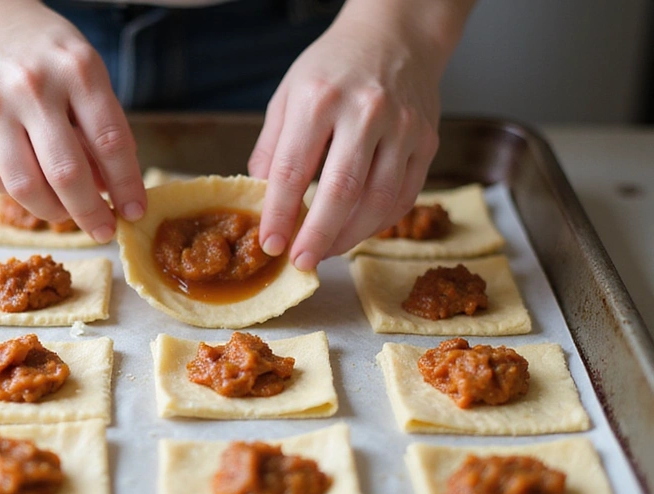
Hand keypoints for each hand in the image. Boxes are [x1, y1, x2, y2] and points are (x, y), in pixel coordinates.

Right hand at [0, 0, 145, 242]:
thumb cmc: (40, 49)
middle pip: (68, 174)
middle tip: (103, 230)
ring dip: (53, 212)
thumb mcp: (82, 68)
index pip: (111, 142)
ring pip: (27, 187)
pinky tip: (31, 188)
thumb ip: (98, 123)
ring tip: (67, 215)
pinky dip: (17, 195)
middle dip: (91, 213)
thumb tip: (109, 187)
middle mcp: (33, 87)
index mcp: (77, 69)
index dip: (127, 186)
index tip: (135, 212)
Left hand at [248, 0, 472, 269]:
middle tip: (301, 262)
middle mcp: (365, 112)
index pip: (292, 170)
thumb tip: (261, 201)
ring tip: (326, 252)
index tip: (270, 244)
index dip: (279, 214)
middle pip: (340, 191)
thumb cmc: (333, 68)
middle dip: (317, 236)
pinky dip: (379, 223)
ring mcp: (402, 128)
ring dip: (349, 237)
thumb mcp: (287, 96)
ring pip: (378, 201)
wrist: (395, 36)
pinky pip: (404, 197)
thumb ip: (271, 149)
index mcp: (319, 99)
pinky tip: (357, 231)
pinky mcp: (427, 142)